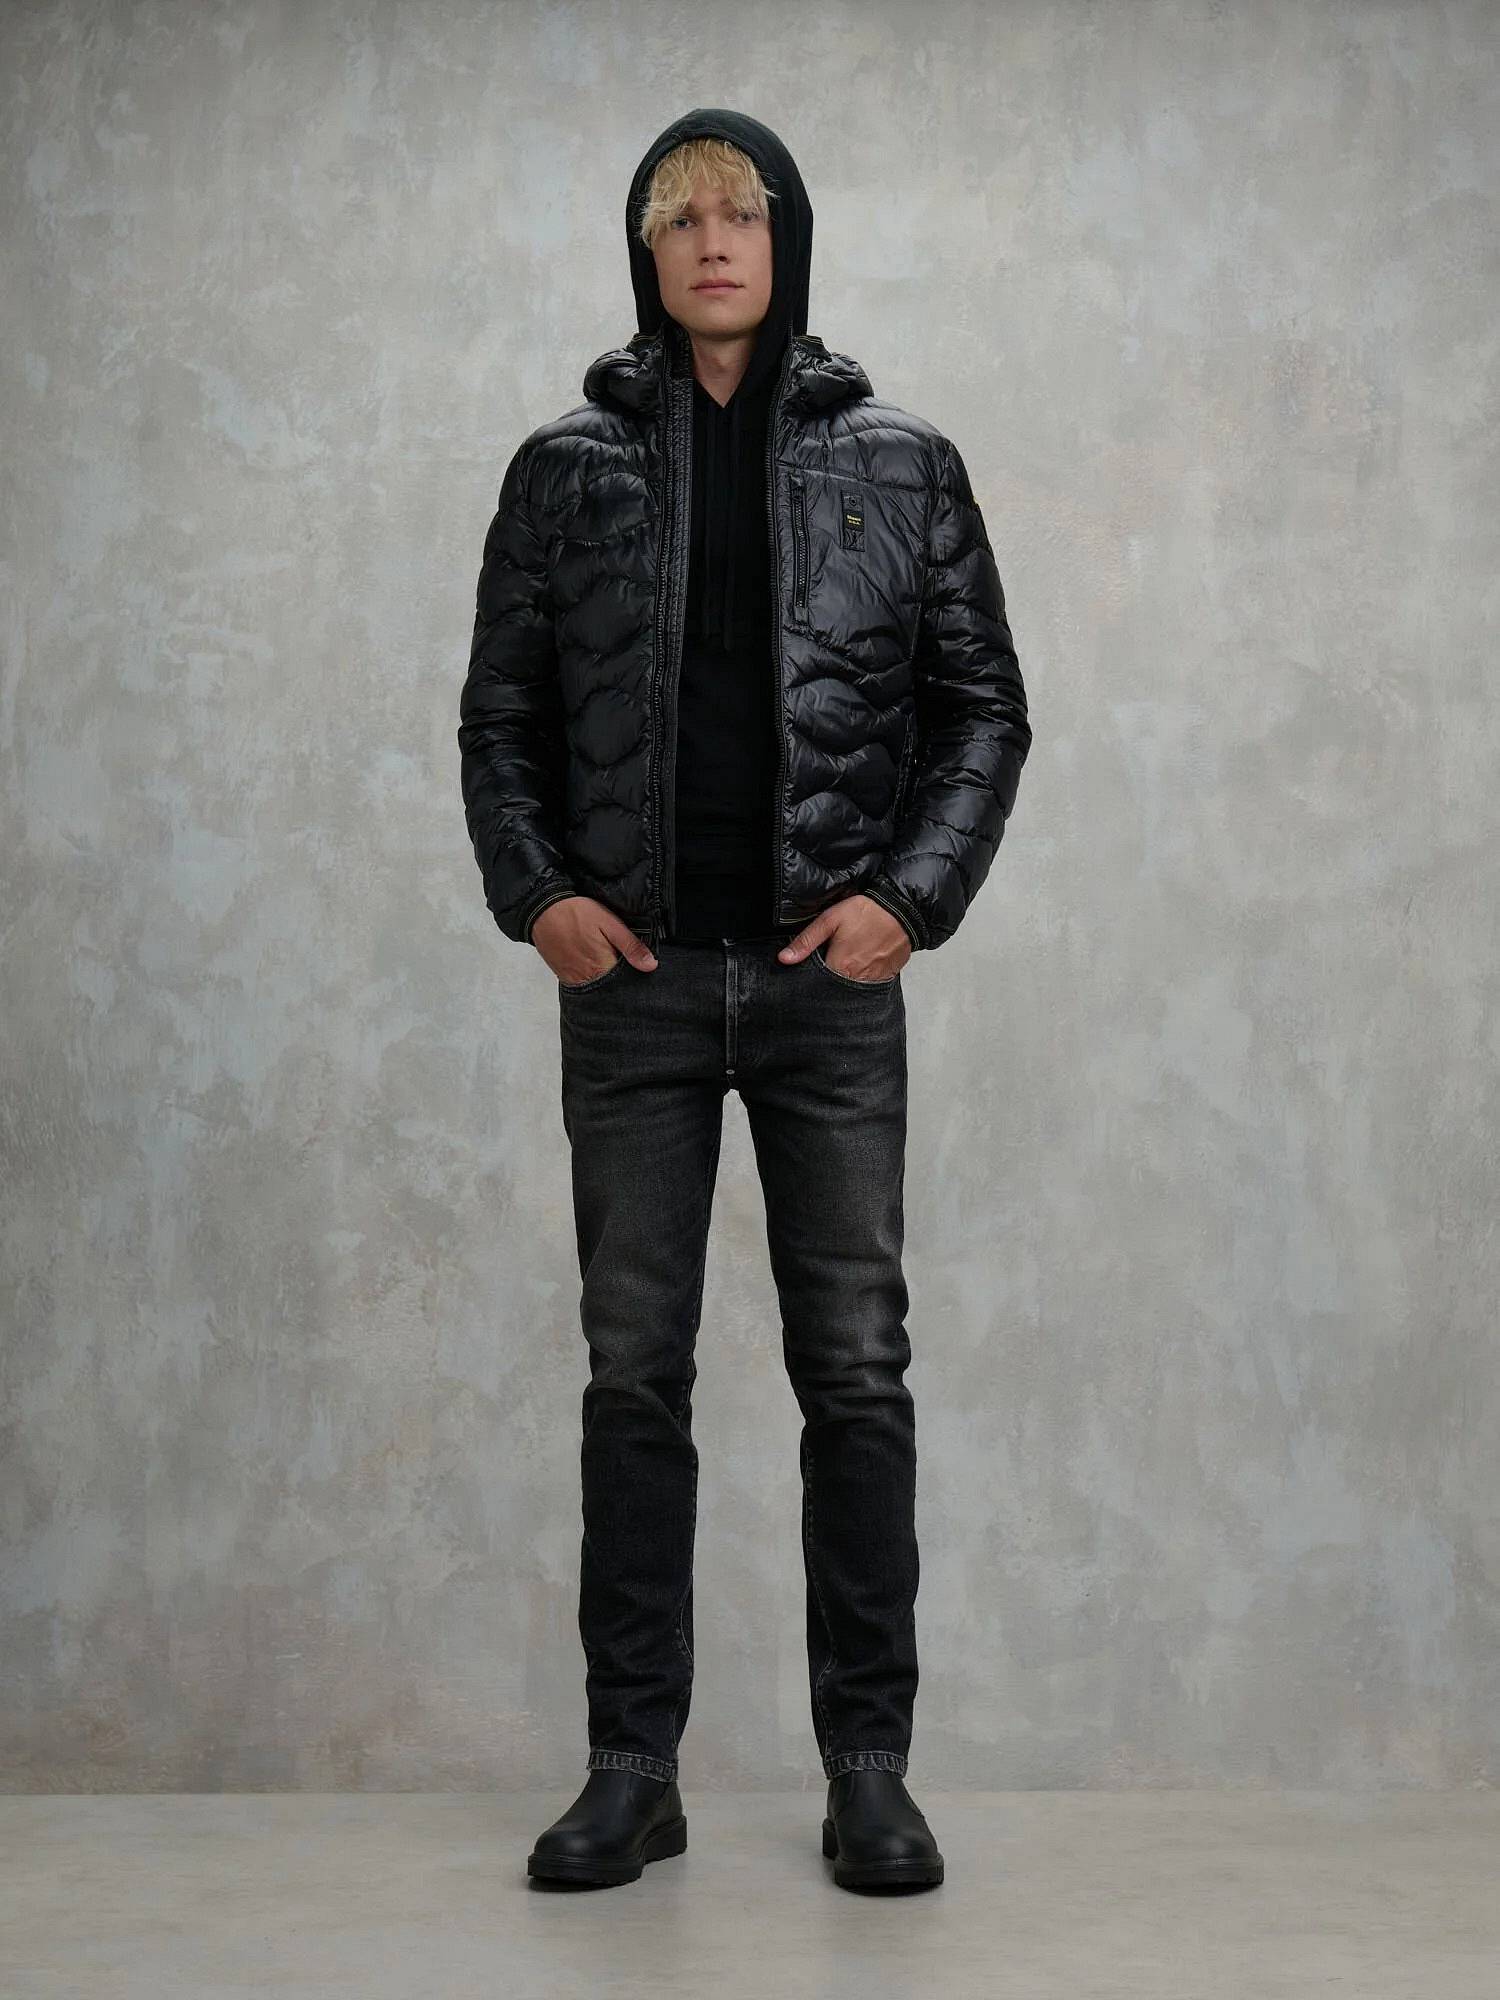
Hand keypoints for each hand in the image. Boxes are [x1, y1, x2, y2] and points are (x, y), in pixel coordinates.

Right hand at [533, 897, 657, 983]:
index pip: (626, 982)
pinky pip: (581, 983)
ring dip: (603, 978)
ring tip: (602, 957)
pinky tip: (590, 961)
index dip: (632, 975)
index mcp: (603, 967)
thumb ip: (630, 945)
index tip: (634, 965)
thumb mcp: (609, 923)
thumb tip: (651, 965)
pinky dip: (589, 976)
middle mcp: (587, 978)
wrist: (541, 911)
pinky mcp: (563, 976)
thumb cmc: (575, 914)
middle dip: (618, 979)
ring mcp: (573, 979)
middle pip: (611, 988)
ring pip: (596, 987)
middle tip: (616, 957)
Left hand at [775, 894, 911, 980]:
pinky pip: (870, 985)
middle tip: (833, 960)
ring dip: (847, 980)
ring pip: (853, 989)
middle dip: (829, 981)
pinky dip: (863, 978)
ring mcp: (874, 980)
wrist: (903, 910)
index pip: (818, 983)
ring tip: (848, 962)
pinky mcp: (886, 977)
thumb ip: (806, 941)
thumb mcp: (830, 920)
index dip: (813, 978)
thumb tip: (784, 959)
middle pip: (836, 988)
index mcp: (840, 966)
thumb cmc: (867, 913)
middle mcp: (857, 979)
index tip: (813, 968)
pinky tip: (862, 963)